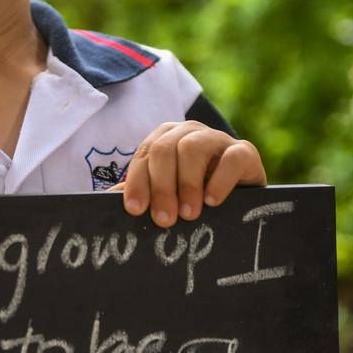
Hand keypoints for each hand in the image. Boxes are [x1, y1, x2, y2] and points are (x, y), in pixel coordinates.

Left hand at [113, 121, 266, 226]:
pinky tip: (212, 201)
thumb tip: (107, 200)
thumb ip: (141, 192)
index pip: (144, 154)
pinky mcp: (245, 151)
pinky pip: (232, 158)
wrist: (241, 199)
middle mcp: (189, 132)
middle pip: (164, 149)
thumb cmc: (194, 196)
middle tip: (164, 219)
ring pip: (193, 148)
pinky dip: (220, 180)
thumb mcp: (166, 194)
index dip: (137, 182)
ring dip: (187, 184)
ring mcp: (218, 139)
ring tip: (188, 214)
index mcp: (165, 138)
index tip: (136, 210)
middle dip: (161, 187)